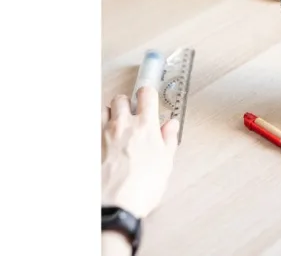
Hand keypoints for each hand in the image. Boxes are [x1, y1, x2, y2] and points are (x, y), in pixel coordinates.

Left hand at [102, 86, 178, 218]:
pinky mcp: (90, 146)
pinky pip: (92, 128)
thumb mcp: (165, 163)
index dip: (147, 95)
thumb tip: (171, 125)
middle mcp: (123, 124)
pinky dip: (97, 130)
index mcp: (146, 125)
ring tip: (114, 127)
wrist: (115, 205)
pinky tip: (102, 142)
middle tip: (130, 116)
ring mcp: (103, 134)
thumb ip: (168, 139)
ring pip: (103, 110)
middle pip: (120, 99)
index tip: (148, 100)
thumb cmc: (141, 187)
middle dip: (126, 104)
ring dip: (109, 114)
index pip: (146, 94)